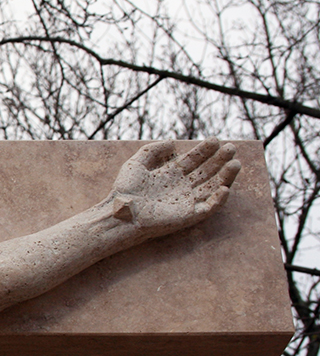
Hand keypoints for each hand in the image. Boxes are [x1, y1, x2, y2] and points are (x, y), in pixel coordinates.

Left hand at [108, 138, 240, 236]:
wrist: (120, 211)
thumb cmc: (125, 190)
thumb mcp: (136, 164)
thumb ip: (152, 150)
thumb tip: (173, 142)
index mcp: (170, 175)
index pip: (193, 160)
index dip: (204, 150)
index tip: (215, 140)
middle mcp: (181, 187)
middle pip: (207, 171)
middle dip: (219, 160)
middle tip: (230, 148)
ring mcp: (186, 201)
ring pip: (212, 187)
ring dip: (225, 176)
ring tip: (235, 163)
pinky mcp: (188, 216)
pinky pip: (208, 208)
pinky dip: (218, 200)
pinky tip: (224, 188)